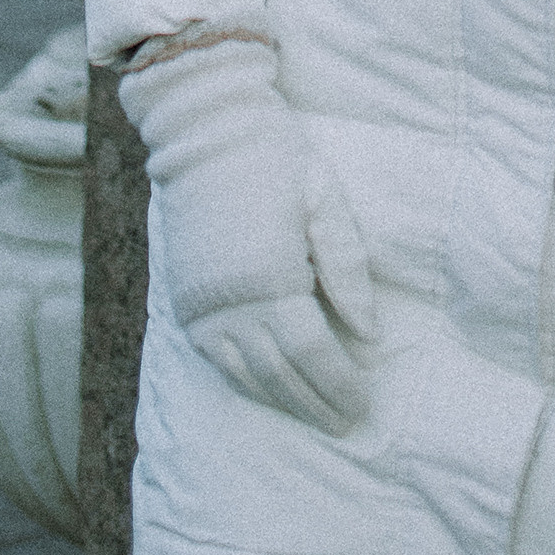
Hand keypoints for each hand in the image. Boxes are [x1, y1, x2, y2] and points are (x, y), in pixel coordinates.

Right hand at [119, 36, 374, 426]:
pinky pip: (216, 361)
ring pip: (245, 376)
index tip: (362, 402)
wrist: (204, 131)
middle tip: (345, 424)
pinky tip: (267, 389)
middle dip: (314, 404)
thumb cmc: (275, 158)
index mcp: (270, 278)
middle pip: (279, 375)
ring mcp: (202, 308)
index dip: (338, 383)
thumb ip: (347, 268)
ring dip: (282, 401)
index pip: (311, 353)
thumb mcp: (324, 199)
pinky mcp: (185, 303)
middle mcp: (231, 304)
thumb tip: (370, 333)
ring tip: (314, 415)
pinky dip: (246, 382)